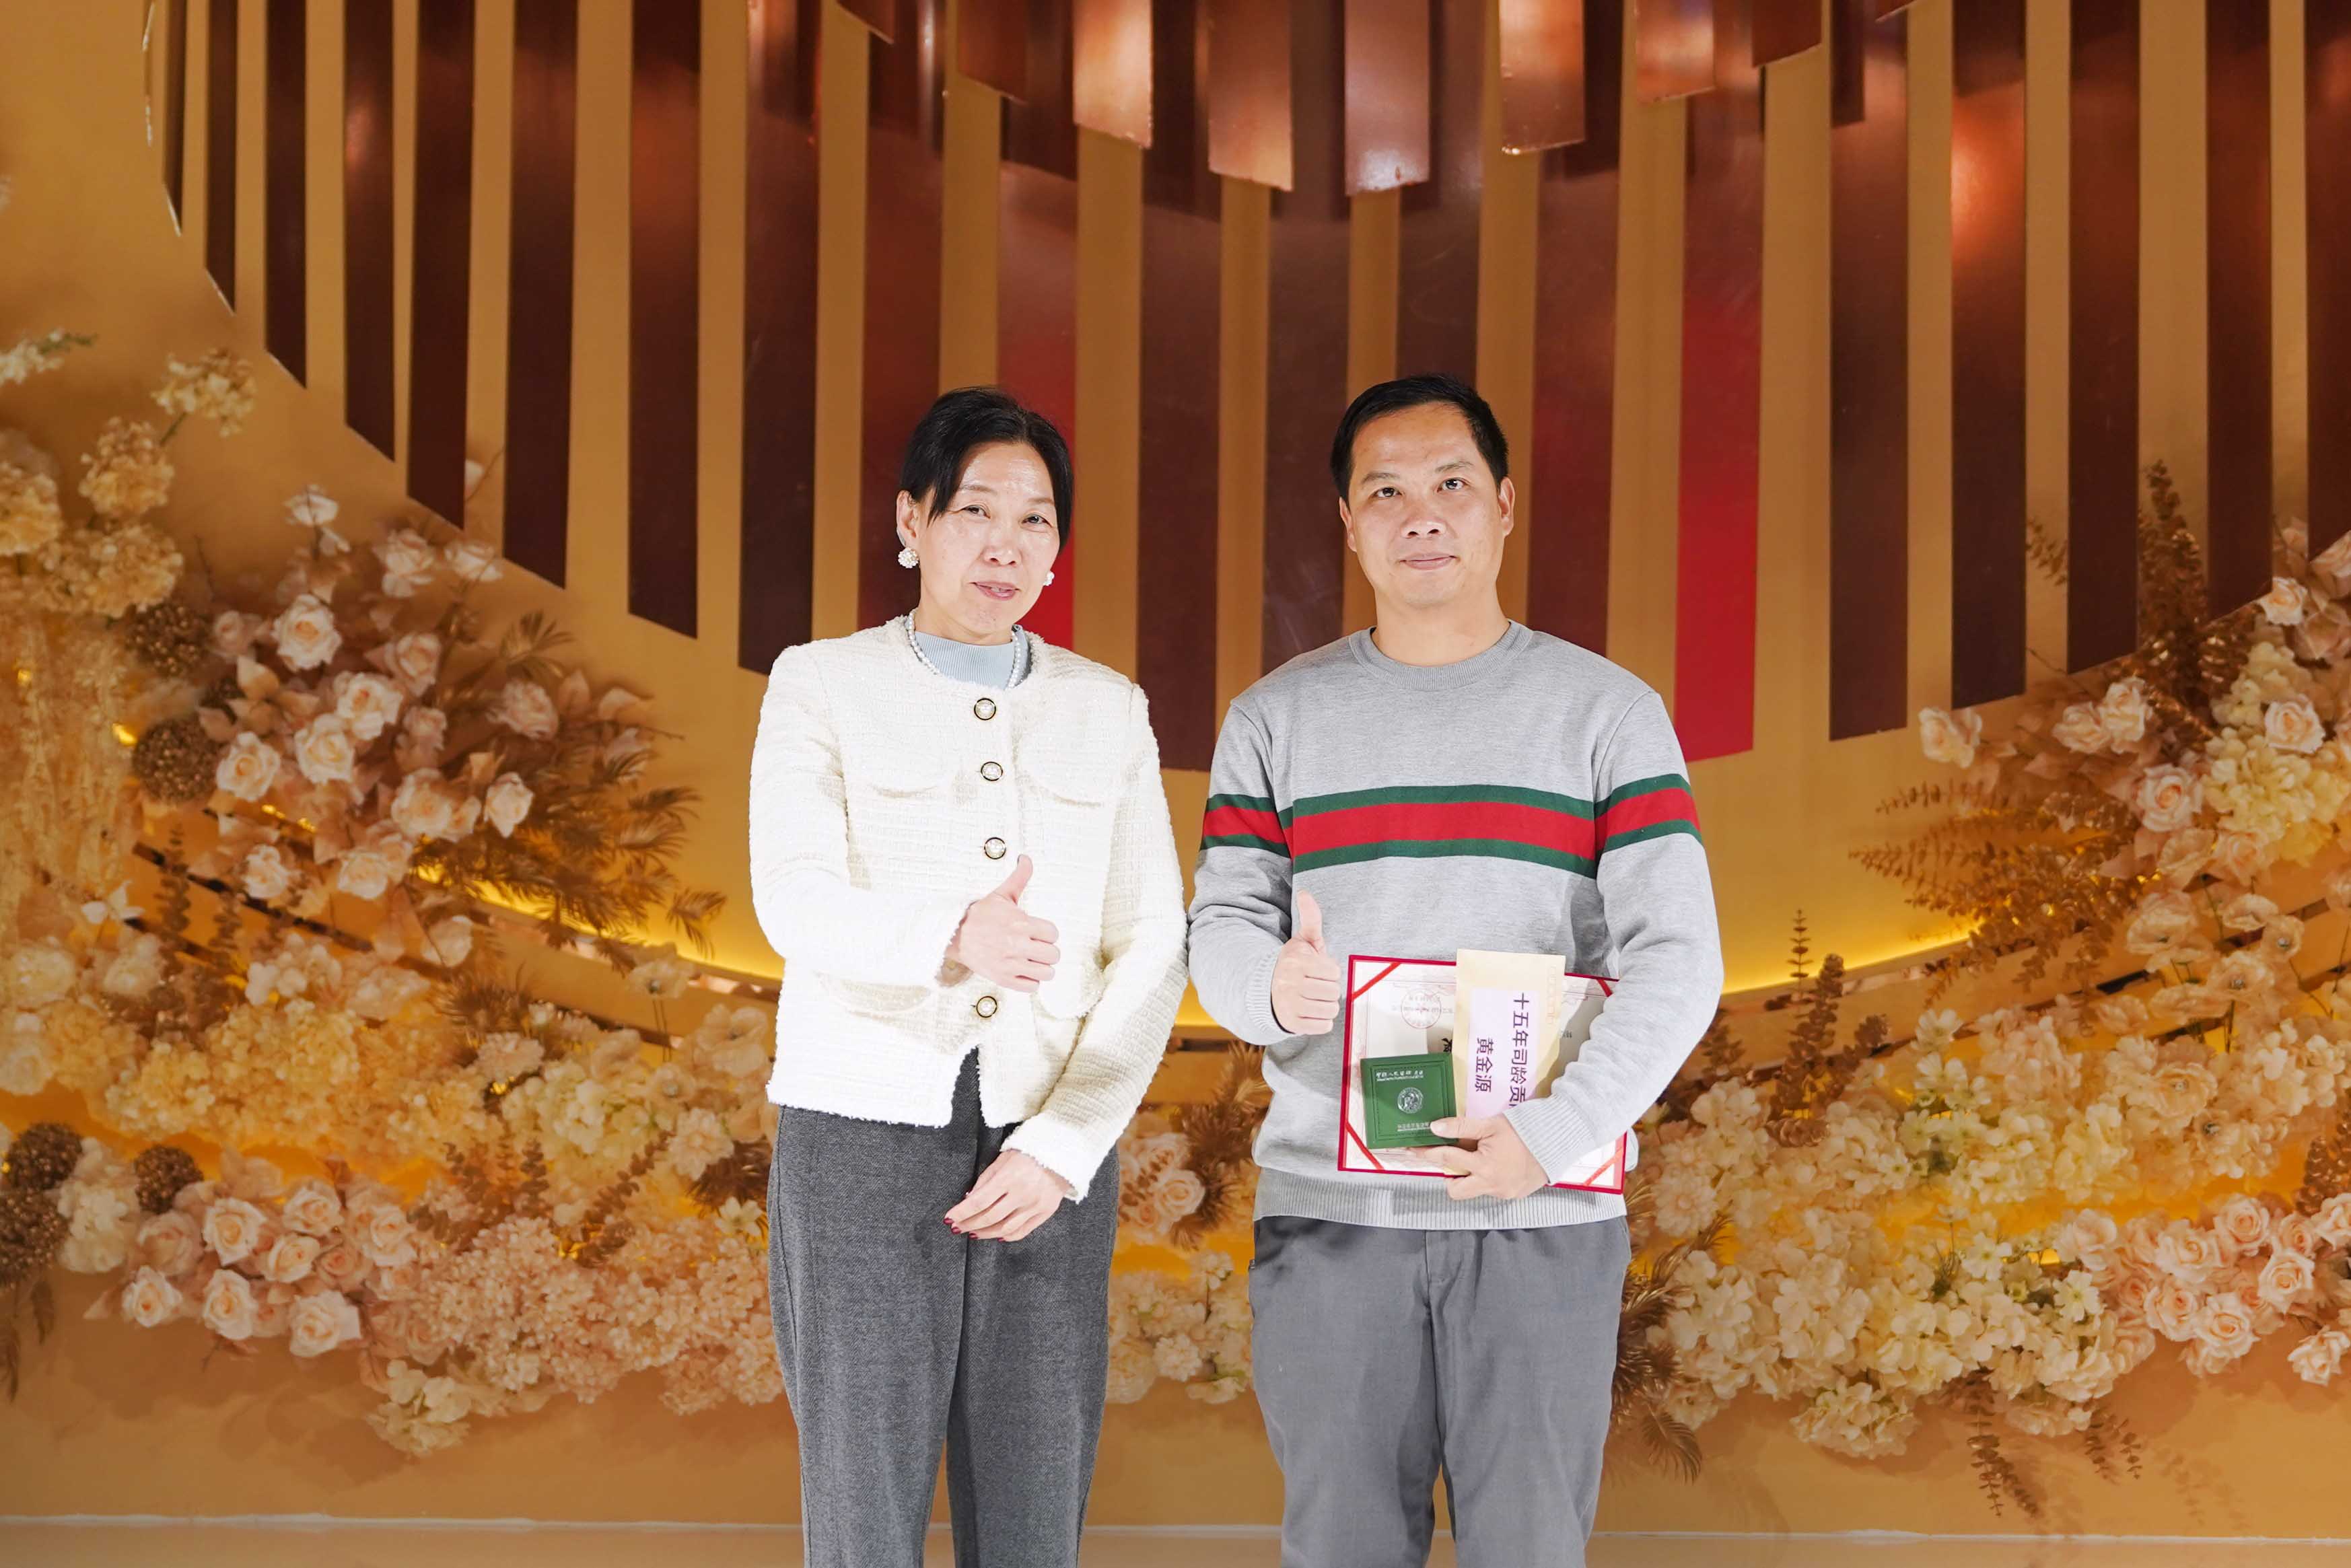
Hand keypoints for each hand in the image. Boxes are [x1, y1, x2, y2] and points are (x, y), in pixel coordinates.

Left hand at [946, 1150, 1073, 1241]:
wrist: (1061, 1154)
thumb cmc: (1028, 1153)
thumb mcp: (1003, 1159)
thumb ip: (985, 1180)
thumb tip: (969, 1199)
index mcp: (1009, 1177)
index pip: (979, 1201)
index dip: (962, 1212)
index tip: (949, 1218)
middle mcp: (1022, 1194)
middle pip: (989, 1217)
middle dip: (969, 1224)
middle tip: (957, 1227)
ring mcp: (1035, 1205)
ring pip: (1004, 1228)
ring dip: (985, 1233)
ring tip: (973, 1232)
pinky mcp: (1045, 1213)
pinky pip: (1022, 1231)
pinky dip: (1006, 1236)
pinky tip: (996, 1235)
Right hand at [950, 856, 1059, 991]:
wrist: (955, 935)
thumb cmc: (982, 914)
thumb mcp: (1001, 894)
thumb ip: (1019, 877)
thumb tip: (1027, 858)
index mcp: (1021, 923)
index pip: (1053, 933)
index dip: (1047, 933)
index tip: (1038, 932)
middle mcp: (1017, 945)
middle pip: (1053, 955)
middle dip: (1047, 950)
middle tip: (1036, 947)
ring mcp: (1010, 964)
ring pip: (1047, 973)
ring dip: (1042, 967)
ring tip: (1032, 961)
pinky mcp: (1003, 979)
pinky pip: (1032, 987)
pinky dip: (1030, 981)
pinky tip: (1023, 971)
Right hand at [1270, 889, 1342, 1035]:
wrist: (1269, 990)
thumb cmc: (1294, 965)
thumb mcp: (1303, 941)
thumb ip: (1310, 918)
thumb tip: (1305, 893)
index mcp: (1296, 961)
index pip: (1334, 971)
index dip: (1329, 971)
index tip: (1317, 971)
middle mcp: (1290, 983)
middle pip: (1334, 992)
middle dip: (1329, 989)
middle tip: (1316, 986)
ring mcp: (1289, 1005)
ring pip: (1331, 1010)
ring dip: (1326, 1006)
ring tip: (1313, 999)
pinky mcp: (1291, 1023)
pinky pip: (1324, 1026)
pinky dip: (1321, 1021)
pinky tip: (1311, 1012)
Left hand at [1427, 1115, 1550, 1202]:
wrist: (1555, 1142)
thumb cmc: (1523, 1130)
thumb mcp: (1490, 1125)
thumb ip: (1462, 1127)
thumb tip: (1434, 1128)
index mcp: (1484, 1166)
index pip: (1447, 1159)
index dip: (1428, 1153)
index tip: (1413, 1151)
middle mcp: (1491, 1185)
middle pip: (1455, 1191)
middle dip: (1449, 1177)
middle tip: (1456, 1160)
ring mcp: (1502, 1193)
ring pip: (1473, 1191)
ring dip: (1470, 1177)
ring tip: (1480, 1159)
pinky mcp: (1512, 1196)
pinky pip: (1490, 1191)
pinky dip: (1487, 1179)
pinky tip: (1497, 1165)